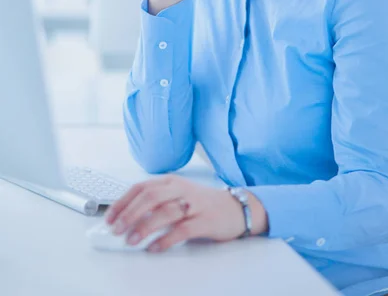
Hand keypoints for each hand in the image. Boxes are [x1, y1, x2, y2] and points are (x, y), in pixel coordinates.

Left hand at [105, 175, 268, 252]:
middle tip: (116, 229)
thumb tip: (126, 218)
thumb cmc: (201, 203)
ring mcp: (194, 204)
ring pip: (164, 212)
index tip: (109, 218)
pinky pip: (182, 230)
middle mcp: (181, 189)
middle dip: (129, 214)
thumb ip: (156, 202)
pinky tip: (154, 248)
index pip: (141, 188)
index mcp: (171, 182)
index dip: (123, 202)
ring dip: (144, 227)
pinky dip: (165, 239)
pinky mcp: (205, 221)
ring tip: (131, 240)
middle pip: (150, 197)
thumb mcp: (177, 195)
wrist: (235, 207)